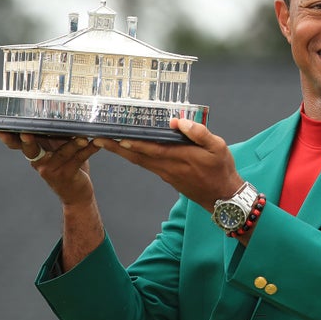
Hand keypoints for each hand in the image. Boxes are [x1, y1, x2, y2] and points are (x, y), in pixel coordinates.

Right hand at [0, 132, 100, 206]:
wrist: (77, 194)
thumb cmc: (68, 166)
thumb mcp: (59, 149)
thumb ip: (56, 135)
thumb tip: (61, 111)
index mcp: (36, 154)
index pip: (18, 144)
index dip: (10, 138)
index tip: (1, 130)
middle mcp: (40, 162)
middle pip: (31, 150)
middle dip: (27, 141)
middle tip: (25, 134)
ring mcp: (52, 170)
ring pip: (61, 153)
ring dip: (73, 144)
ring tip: (82, 138)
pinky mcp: (66, 176)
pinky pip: (78, 160)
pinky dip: (88, 150)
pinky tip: (96, 143)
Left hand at [92, 118, 243, 211]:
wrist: (223, 198)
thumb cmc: (221, 170)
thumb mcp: (218, 147)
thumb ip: (198, 133)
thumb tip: (177, 121)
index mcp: (179, 157)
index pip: (149, 148)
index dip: (131, 142)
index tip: (114, 136)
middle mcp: (167, 167)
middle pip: (136, 156)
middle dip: (116, 147)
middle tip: (97, 138)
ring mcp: (166, 173)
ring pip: (139, 161)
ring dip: (121, 152)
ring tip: (106, 141)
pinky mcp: (167, 177)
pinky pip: (146, 165)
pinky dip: (134, 156)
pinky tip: (128, 149)